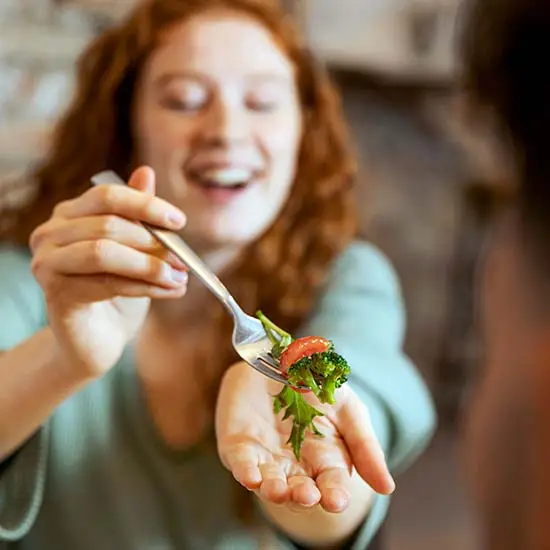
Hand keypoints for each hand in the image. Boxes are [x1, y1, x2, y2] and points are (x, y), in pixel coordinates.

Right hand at [29, 166, 187, 378]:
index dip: (146, 205)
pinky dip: (145, 287)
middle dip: (154, 242)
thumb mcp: (133, 248)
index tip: (180, 221)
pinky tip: (169, 292)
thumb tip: (146, 172)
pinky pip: (106, 284)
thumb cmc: (116, 289)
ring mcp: (47, 263)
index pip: (108, 196)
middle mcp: (50, 233)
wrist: (97, 337)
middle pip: (108, 225)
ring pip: (105, 253)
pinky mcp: (54, 294)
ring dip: (150, 266)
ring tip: (180, 278)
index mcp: (69, 214)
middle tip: (184, 260)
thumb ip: (136, 214)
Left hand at [216, 362, 394, 512]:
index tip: (336, 500)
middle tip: (307, 495)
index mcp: (325, 459)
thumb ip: (365, 446)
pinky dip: (246, 472)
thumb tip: (388, 489)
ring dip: (273, 490)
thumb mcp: (348, 408)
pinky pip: (241, 463)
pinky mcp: (239, 446)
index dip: (334, 494)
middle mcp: (295, 464)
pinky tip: (252, 478)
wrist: (278, 356)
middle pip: (300, 488)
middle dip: (303, 495)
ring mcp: (266, 457)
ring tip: (278, 491)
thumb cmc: (316, 385)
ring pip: (270, 482)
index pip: (331, 483)